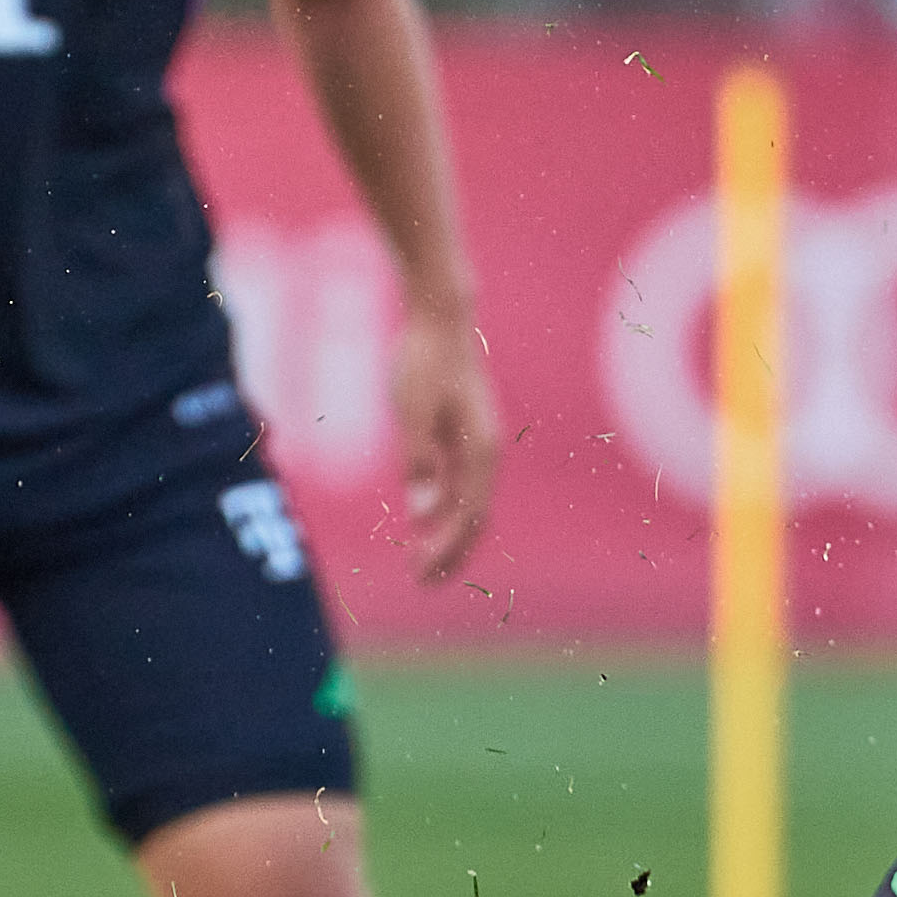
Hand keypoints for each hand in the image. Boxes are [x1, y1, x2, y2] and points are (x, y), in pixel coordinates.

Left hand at [384, 298, 500, 582]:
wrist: (440, 314)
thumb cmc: (423, 359)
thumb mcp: (412, 412)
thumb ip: (418, 462)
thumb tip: (421, 515)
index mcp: (478, 451)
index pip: (466, 517)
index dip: (444, 551)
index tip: (419, 575)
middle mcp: (484, 450)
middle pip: (473, 517)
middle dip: (449, 552)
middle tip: (421, 582)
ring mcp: (475, 440)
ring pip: (466, 501)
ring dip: (445, 533)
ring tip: (418, 559)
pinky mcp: (462, 429)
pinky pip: (458, 481)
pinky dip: (442, 506)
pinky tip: (420, 517)